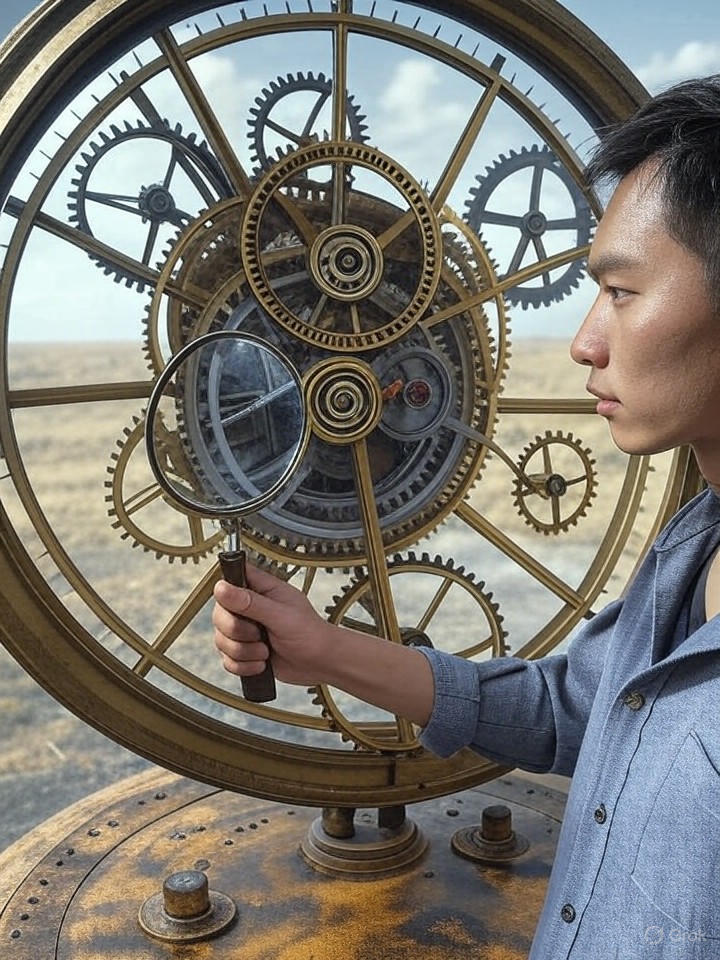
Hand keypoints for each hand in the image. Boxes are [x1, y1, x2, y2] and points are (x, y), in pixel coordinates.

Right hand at [212, 565, 333, 685]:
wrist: (320, 663)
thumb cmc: (311, 633)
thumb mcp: (281, 615)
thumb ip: (251, 602)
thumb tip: (222, 588)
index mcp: (261, 589)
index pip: (231, 578)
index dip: (226, 591)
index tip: (236, 606)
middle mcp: (249, 608)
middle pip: (219, 614)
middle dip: (236, 631)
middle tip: (258, 634)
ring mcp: (246, 631)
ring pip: (221, 639)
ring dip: (242, 652)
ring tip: (265, 651)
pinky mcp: (245, 652)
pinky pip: (227, 660)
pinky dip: (243, 666)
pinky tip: (261, 663)